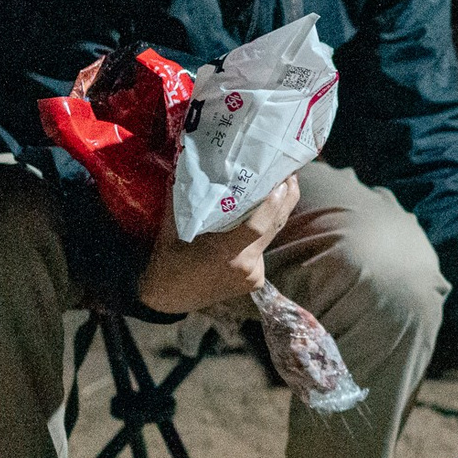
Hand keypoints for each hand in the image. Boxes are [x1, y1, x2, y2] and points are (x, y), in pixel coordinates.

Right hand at [135, 176, 299, 312]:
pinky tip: (253, 224)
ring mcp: (253, 277)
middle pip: (273, 228)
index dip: (273, 204)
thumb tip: (190, 161)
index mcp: (225, 253)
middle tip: (290, 174)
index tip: (282, 181)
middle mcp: (245, 267)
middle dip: (286, 200)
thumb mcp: (172, 227)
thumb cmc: (168, 259)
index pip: (258, 226)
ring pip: (269, 239)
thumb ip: (185, 197)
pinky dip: (259, 236)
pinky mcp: (256, 281)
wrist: (168, 296)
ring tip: (277, 188)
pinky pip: (262, 251)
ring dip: (272, 216)